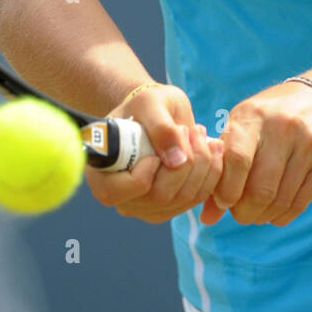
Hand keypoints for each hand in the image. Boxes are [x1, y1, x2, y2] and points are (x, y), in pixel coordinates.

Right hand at [83, 83, 223, 223]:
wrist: (156, 113)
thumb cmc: (145, 106)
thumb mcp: (150, 103)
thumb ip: (160, 127)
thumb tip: (177, 160)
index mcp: (101, 173)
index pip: (117, 192)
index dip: (143, 173)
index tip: (157, 148)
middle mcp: (121, 198)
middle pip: (159, 197)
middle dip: (185, 161)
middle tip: (191, 129)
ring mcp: (146, 207)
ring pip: (182, 199)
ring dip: (202, 164)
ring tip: (200, 133)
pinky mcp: (170, 207)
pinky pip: (197, 199)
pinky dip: (211, 172)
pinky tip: (211, 148)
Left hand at [199, 79, 311, 227]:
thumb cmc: (266, 122)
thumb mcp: (240, 130)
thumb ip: (221, 170)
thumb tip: (207, 218)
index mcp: (254, 116)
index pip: (238, 161)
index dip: (226, 190)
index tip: (223, 201)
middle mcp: (284, 127)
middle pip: (261, 188)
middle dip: (245, 212)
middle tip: (239, 214)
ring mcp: (310, 144)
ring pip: (281, 200)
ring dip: (263, 216)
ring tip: (256, 213)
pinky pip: (301, 203)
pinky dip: (282, 216)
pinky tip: (274, 212)